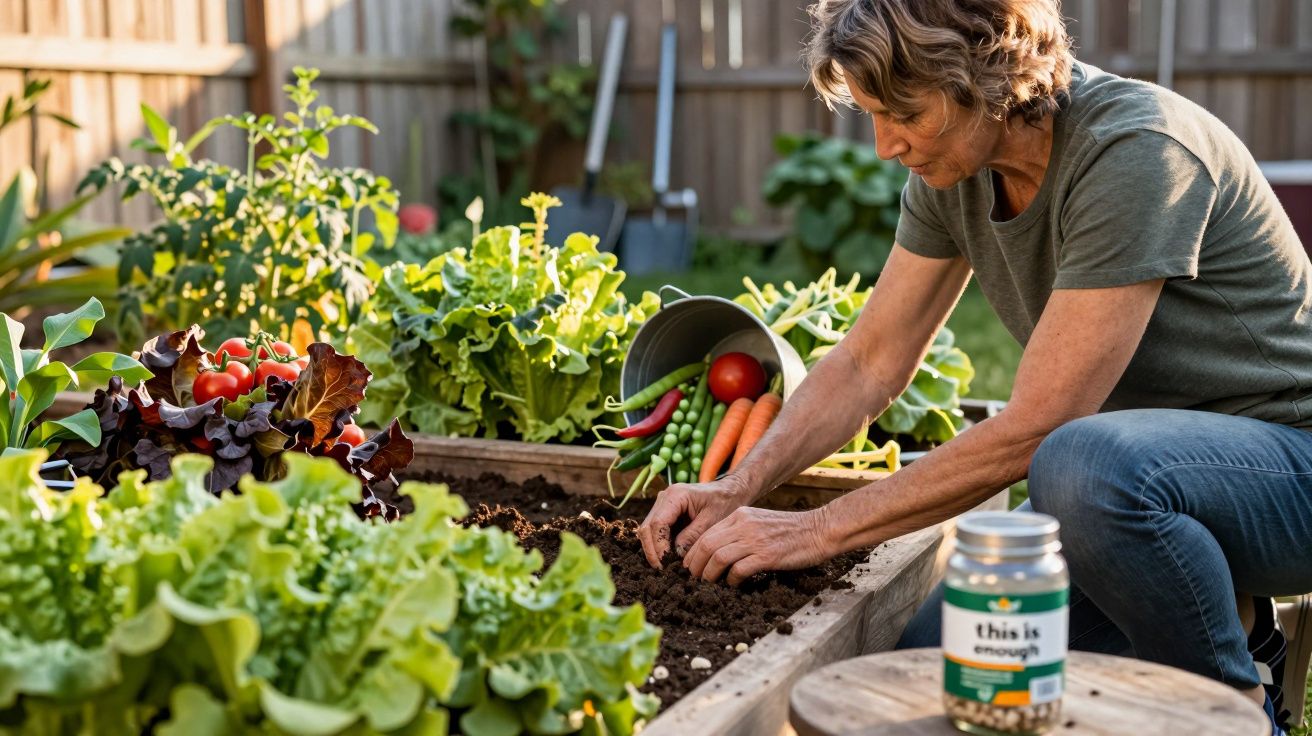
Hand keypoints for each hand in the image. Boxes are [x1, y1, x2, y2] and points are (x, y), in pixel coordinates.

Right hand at [636, 477, 750, 567]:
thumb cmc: (724, 503)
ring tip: (664, 567)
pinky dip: (659, 545)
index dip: (659, 545)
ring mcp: (662, 505)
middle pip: (647, 527)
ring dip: (653, 549)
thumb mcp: (712, 520)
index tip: (666, 563)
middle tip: (661, 569)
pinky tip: (667, 558)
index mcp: (675, 495)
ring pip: (648, 530)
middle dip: (652, 550)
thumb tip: (676, 553)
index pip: (658, 523)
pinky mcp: (665, 514)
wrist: (729, 492)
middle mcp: (664, 498)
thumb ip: (693, 536)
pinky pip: (655, 531)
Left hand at [683, 506, 834, 585]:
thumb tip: (717, 552)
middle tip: (694, 579)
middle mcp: (744, 525)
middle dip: (695, 565)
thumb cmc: (790, 530)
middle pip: (706, 545)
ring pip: (718, 557)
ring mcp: (755, 540)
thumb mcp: (759, 522)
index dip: (693, 553)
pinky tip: (734, 584)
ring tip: (710, 584)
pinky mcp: (767, 555)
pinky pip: (739, 570)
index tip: (691, 567)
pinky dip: (732, 580)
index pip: (706, 534)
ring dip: (710, 575)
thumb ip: (739, 532)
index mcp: (740, 515)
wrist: (819, 530)